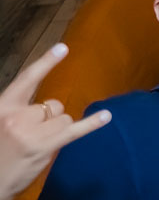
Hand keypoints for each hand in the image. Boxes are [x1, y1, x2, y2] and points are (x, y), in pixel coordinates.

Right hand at [0, 45, 111, 199]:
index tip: (64, 47)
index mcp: (2, 107)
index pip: (27, 79)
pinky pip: (73, 130)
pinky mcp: (44, 147)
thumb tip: (50, 107)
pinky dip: (91, 124)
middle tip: (31, 137)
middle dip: (50, 118)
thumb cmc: (0, 151)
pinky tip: (106, 117)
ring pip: (63, 118)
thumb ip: (20, 111)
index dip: (46, 63)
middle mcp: (15, 117)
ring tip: (37, 145)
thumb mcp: (2, 124)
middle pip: (53, 105)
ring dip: (57, 130)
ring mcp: (30, 133)